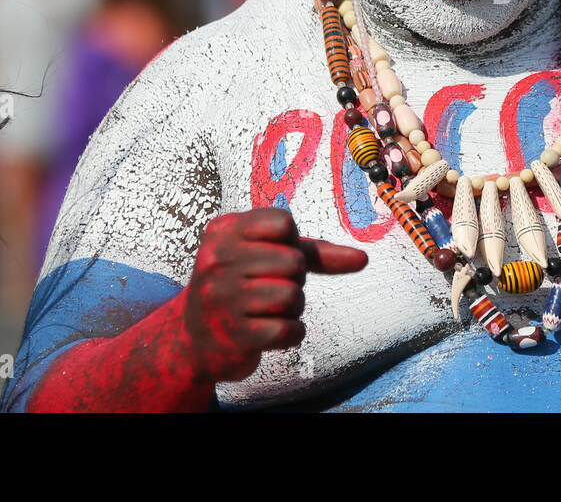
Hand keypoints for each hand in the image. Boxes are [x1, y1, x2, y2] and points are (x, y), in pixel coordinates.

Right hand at [182, 207, 367, 382]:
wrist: (195, 338)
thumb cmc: (242, 286)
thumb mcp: (268, 257)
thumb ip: (314, 253)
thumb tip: (364, 258)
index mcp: (223, 231)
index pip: (284, 223)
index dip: (290, 242)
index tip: (272, 255)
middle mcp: (217, 260)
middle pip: (293, 261)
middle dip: (294, 278)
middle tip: (269, 287)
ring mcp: (222, 298)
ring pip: (293, 296)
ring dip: (294, 307)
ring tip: (270, 309)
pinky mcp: (234, 334)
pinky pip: (289, 330)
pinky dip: (292, 333)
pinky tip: (271, 331)